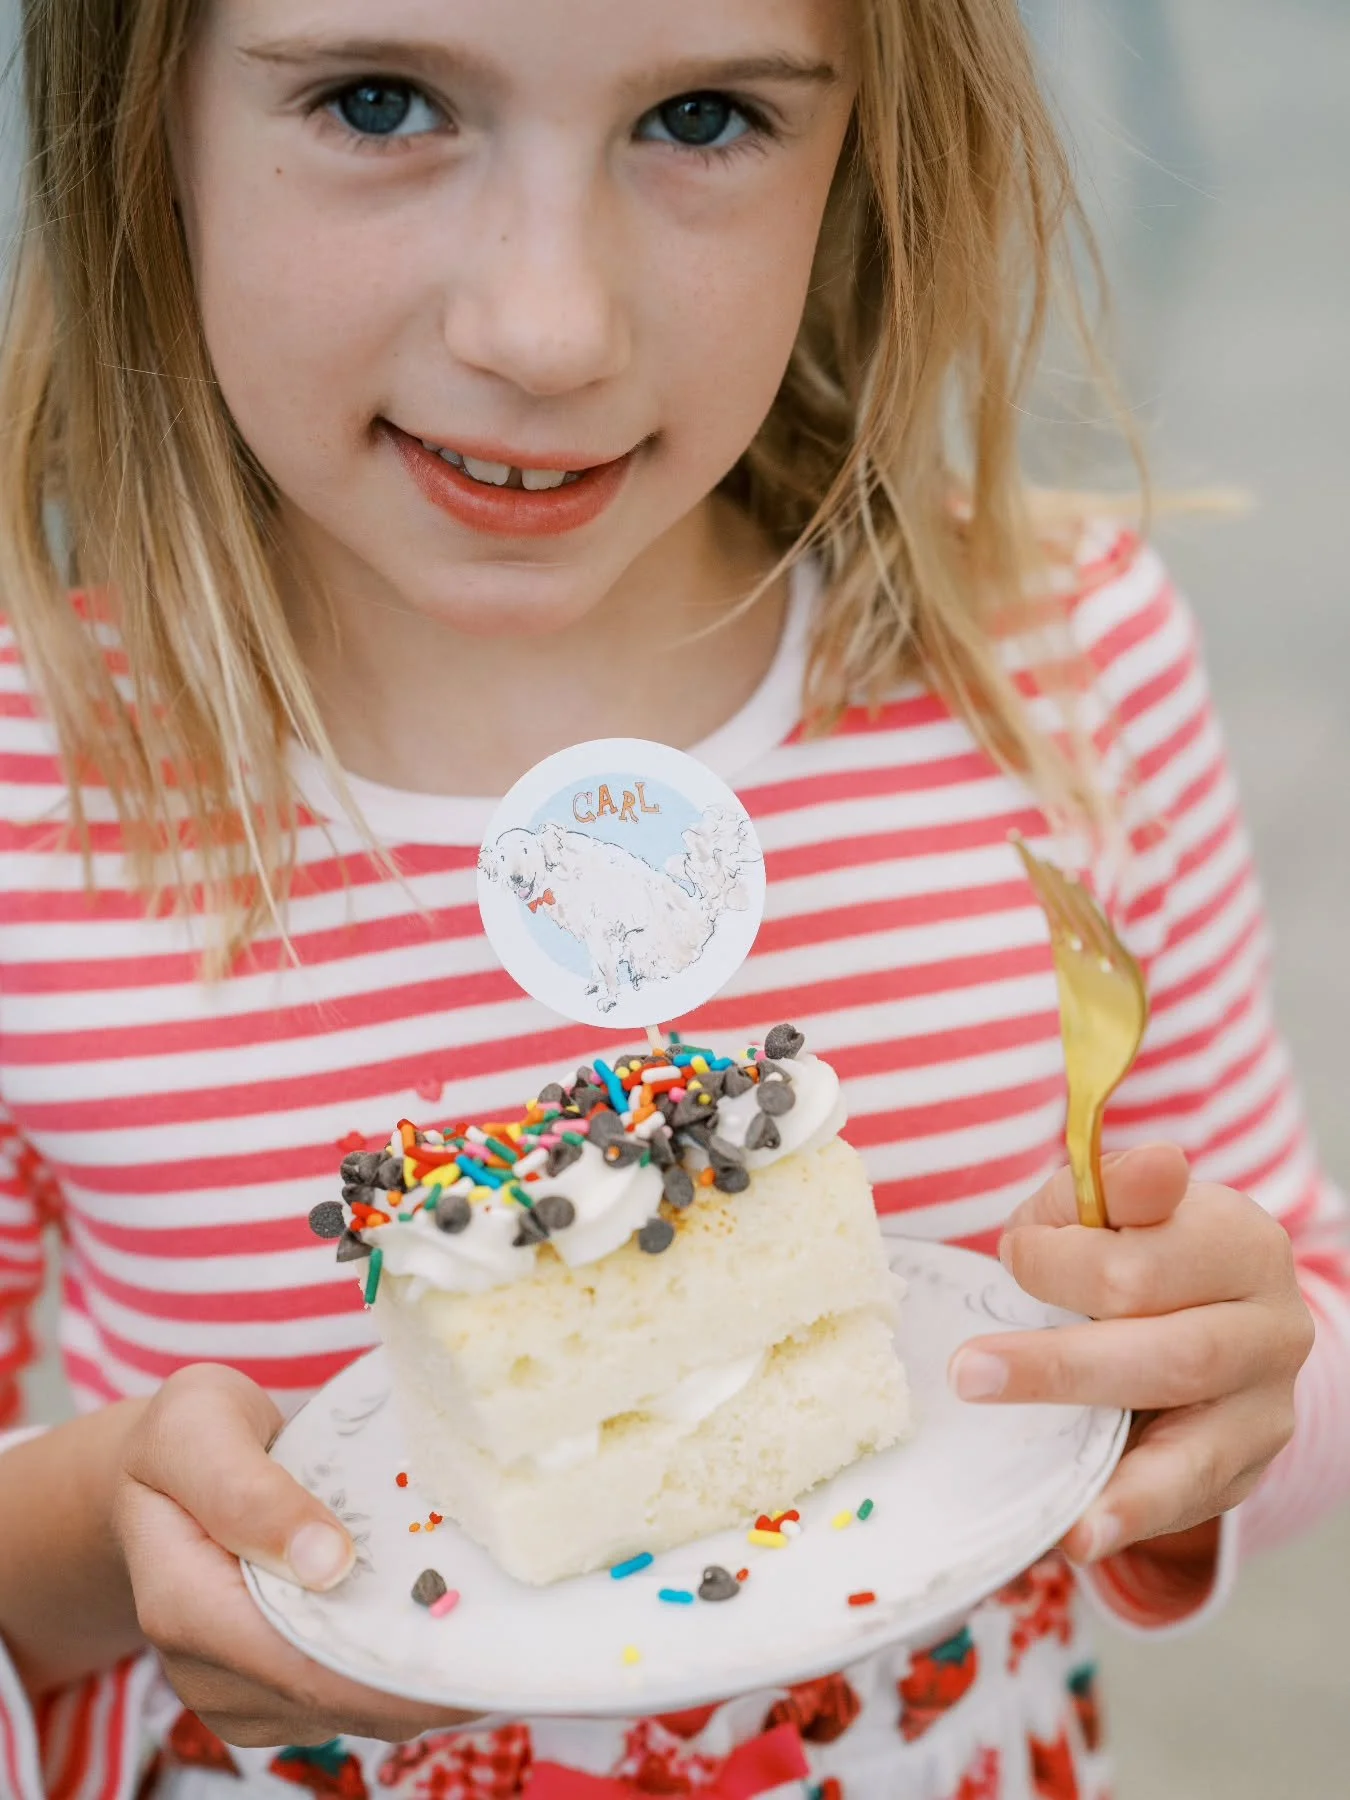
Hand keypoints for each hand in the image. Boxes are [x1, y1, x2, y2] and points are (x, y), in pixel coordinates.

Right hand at [113, 1364, 474, 1747]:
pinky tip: (458, 1618)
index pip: (303, 1668)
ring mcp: (252, 1693)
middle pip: (345, 1699)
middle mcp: (216, 1675)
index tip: (479, 1655)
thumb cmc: (184, 1440)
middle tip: (525, 1635)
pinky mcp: (284, 1690)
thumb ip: (249, 1493)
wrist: (167, 1470)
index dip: (396, 1673)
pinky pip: (362, 1693)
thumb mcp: (197, 1431)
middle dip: (435, 1676)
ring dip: (430, 1670)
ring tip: (503, 1617)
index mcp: (188, 1611)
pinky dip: (412, 1662)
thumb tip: (328, 1563)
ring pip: (362, 1706)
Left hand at [948, 1144, 1314, 1565]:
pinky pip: (1191, 1501)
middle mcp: (1272, 1328)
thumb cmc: (1134, 1246)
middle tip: (970, 1373)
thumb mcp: (1111, 1205)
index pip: (1147, 1261)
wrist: (1199, 1306)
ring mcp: (1265, 1408)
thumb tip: (1154, 1165)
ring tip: (1056, 1512)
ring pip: (1194, 1444)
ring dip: (1114, 1476)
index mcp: (1241, 1243)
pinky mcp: (1245, 1468)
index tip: (1010, 1257)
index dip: (1065, 1261)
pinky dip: (1134, 1519)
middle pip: (1174, 1355)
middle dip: (1063, 1368)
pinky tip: (1083, 1537)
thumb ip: (1112, 1189)